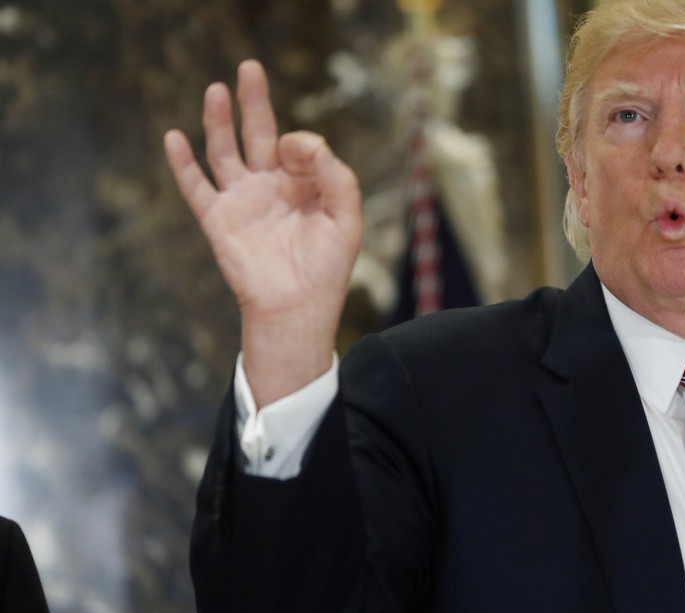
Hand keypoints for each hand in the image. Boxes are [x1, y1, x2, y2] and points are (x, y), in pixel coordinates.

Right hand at [164, 60, 362, 404]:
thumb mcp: (346, 216)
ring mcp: (242, 200)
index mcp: (303, 184)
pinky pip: (196, 187)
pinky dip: (183, 163)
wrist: (298, 308)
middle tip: (249, 68)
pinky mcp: (218, 220)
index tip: (306, 156)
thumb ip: (335, 175)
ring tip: (216, 90)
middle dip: (255, 102)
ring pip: (226, 151)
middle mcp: (270, 186)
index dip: (303, 144)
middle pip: (258, 133)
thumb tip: (302, 141)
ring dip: (220, 121)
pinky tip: (174, 137)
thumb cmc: (327, 267)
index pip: (298, 146)